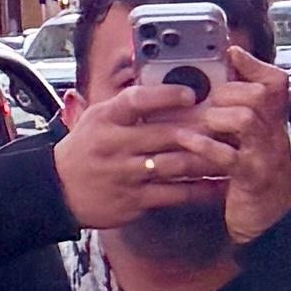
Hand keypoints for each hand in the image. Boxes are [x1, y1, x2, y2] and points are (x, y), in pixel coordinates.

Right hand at [54, 75, 235, 232]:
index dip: (165, 96)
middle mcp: (116, 144)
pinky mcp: (135, 200)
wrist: (60, 189)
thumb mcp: (97, 119)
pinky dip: (199, 190)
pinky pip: (174, 195)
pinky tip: (217, 186)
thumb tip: (163, 89)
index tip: (191, 94)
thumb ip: (127, 107)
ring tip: (230, 153)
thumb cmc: (85, 149)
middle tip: (226, 125)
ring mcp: (126, 174)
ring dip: (205, 160)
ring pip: (175, 165)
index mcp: (106, 118)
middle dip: (199, 130)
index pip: (136, 100)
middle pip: (164, 134)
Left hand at [207, 45, 290, 247]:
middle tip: (206, 99)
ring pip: (247, 119)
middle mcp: (274, 135)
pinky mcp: (252, 179)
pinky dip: (204, 145)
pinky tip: (185, 141)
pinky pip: (229, 156)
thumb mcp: (249, 140)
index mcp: (272, 122)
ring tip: (200, 121)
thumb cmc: (251, 177)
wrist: (268, 224)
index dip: (255, 64)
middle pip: (260, 95)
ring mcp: (266, 157)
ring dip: (217, 115)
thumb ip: (235, 112)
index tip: (231, 52)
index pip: (277, 83)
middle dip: (228, 91)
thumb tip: (207, 82)